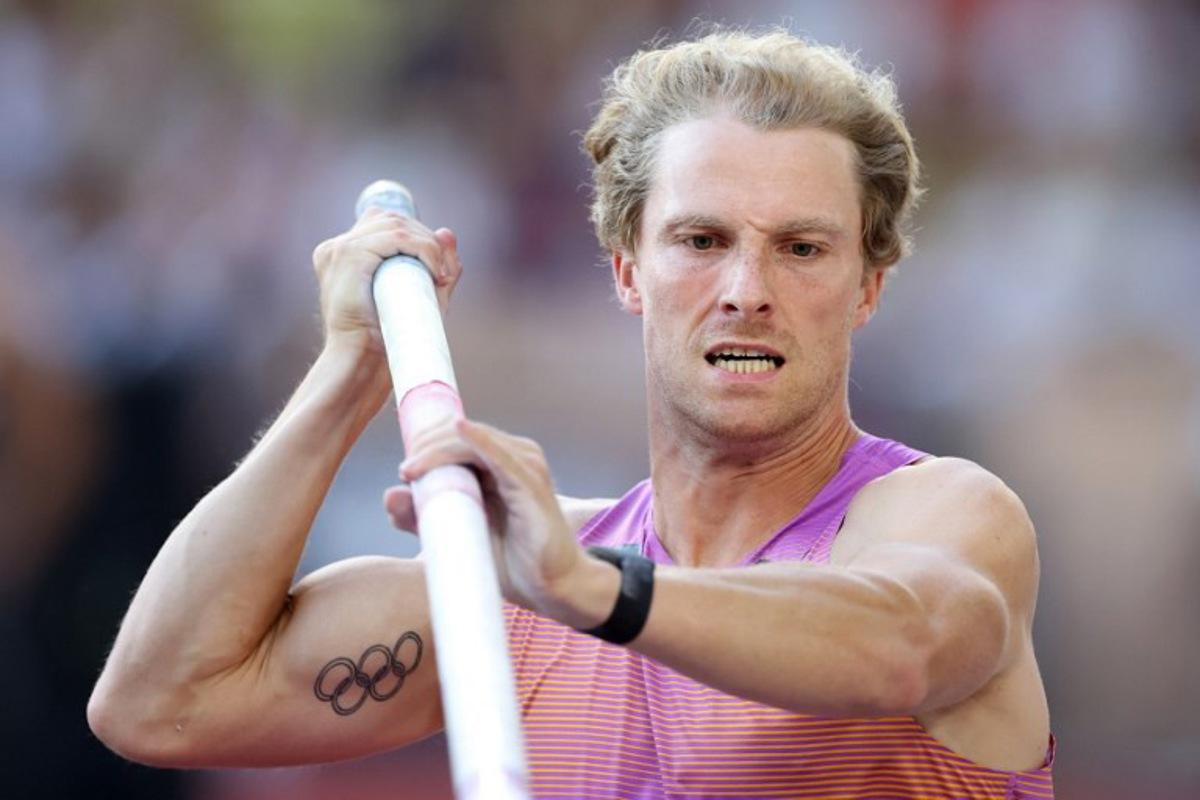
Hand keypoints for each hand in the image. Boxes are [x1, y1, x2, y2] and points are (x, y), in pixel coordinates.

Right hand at [311, 209, 463, 357]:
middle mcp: (337, 247)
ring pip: (396, 225)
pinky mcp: (349, 255)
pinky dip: (422, 249)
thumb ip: (435, 264)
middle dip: (426, 239)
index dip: (417, 235)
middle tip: (445, 271)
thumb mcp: (419, 295)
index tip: (437, 265)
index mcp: (343, 254)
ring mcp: (340, 249)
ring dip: (428, 245)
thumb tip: (447, 232)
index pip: (384, 223)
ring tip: (440, 274)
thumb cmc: (386, 337)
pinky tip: (434, 270)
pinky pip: (395, 237)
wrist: (362, 362)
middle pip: (392, 219)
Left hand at [383, 418, 600, 623]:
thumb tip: (390, 495)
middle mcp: (514, 456)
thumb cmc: (510, 560)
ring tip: (413, 470)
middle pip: (461, 437)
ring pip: (473, 443)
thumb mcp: (457, 535)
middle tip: (405, 471)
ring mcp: (525, 467)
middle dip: (427, 446)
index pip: (456, 439)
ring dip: (439, 451)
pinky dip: (480, 441)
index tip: (403, 468)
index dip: (426, 443)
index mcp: (498, 463)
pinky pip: (502, 457)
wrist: (550, 588)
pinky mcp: (531, 485)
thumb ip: (424, 517)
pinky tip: (461, 428)